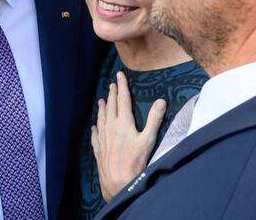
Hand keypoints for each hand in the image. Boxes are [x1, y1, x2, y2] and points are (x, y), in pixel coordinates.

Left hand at [90, 71, 165, 201]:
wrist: (117, 180)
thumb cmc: (135, 160)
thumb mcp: (148, 139)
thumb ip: (155, 119)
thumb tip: (161, 100)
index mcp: (123, 122)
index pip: (122, 99)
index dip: (122, 86)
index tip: (119, 75)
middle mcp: (110, 126)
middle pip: (111, 106)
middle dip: (112, 94)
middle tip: (112, 84)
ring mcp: (102, 137)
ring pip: (101, 118)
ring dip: (102, 108)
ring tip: (101, 100)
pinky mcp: (98, 148)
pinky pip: (95, 135)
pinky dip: (96, 128)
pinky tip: (95, 126)